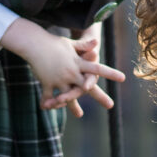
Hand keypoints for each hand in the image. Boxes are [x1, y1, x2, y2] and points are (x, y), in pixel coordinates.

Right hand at [2, 19, 123, 115]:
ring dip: (74, 106)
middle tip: (111, 105)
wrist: (34, 43)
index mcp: (78, 63)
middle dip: (100, 96)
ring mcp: (59, 78)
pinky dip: (48, 102)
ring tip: (80, 115)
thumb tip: (97, 41)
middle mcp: (71, 72)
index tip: (123, 78)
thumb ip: (84, 45)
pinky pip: (49, 95)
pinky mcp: (47, 82)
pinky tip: (47, 108)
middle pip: (87, 87)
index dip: (110, 73)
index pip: (97, 68)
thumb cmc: (52, 42)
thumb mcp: (69, 44)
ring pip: (69, 96)